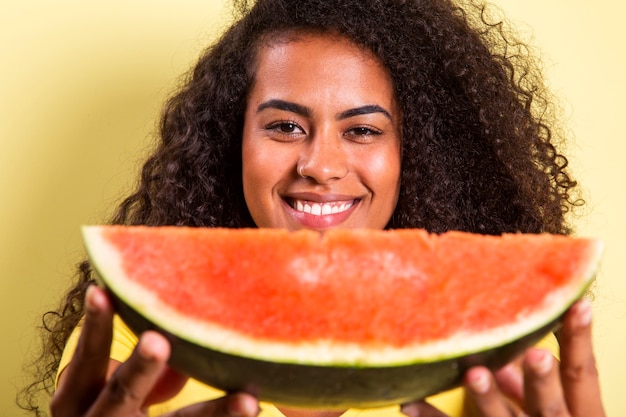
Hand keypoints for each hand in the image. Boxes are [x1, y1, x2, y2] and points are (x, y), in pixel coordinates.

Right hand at [50, 285, 259, 416]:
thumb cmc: (109, 413)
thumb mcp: (110, 392)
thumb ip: (141, 366)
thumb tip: (185, 332)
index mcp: (76, 402)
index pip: (85, 360)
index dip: (94, 327)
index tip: (101, 289)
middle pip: (121, 393)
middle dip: (141, 368)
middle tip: (158, 341)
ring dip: (213, 413)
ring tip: (247, 400)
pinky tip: (254, 409)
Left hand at [401, 299, 605, 416]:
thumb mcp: (556, 410)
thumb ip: (533, 384)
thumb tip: (514, 349)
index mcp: (579, 414)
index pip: (582, 374)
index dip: (579, 341)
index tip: (576, 306)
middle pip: (550, 405)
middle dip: (542, 381)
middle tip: (535, 355)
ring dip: (488, 398)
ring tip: (474, 375)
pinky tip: (409, 404)